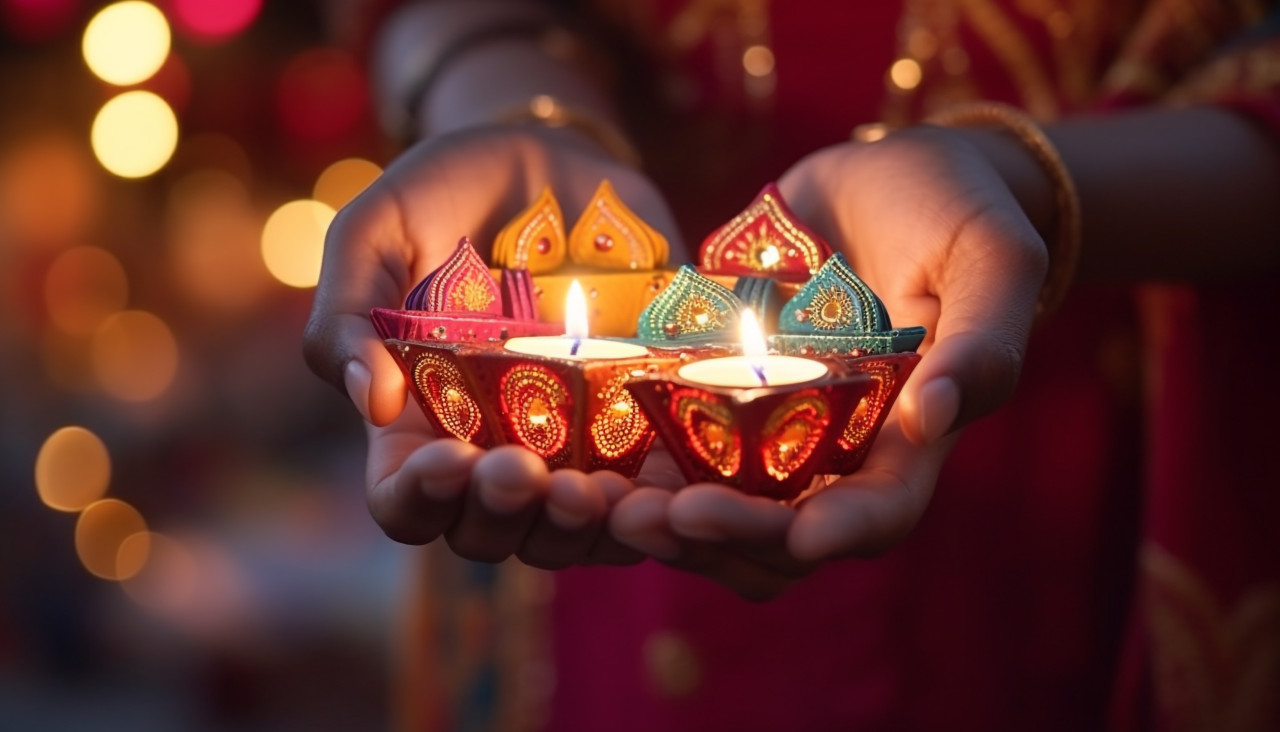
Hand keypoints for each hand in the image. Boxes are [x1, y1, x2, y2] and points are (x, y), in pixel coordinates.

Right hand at [303, 124, 679, 564]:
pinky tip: (662, 492)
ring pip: (568, 533)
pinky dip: (655, 511)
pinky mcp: (643, 427)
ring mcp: (571, 445)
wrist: (553, 161)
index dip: (421, 501)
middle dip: (504, 516)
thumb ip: (349, 309)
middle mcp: (493, 449)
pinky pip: (650, 499)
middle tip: (524, 471)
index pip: (406, 502)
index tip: (450, 461)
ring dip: (577, 528)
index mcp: (419, 422)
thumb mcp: (375, 231)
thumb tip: (373, 400)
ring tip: (591, 491)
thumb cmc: (446, 193)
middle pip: (489, 533)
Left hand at [611, 126, 1048, 597]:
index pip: (882, 509)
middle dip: (726, 538)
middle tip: (658, 519)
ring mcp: (775, 428)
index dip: (842, 530)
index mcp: (912, 438)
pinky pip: (675, 451)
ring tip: (610, 507)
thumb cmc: (956, 209)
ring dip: (669, 522)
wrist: (885, 173)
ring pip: (723, 511)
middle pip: (785, 535)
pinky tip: (593, 462)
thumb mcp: (991, 257)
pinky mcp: (720, 393)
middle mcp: (839, 451)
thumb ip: (984, 337)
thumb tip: (937, 415)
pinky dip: (638, 466)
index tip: (799, 537)